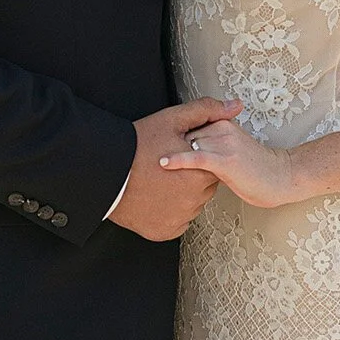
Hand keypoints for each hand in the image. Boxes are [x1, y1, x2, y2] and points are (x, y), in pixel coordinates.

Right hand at [110, 96, 241, 239]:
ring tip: (160, 182)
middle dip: (191, 176)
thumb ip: (208, 111)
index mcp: (201, 174)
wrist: (105, 174)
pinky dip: (170, 213)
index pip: (213, 166)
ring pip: (191, 204)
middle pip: (204, 187)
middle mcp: (194, 200)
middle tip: (168, 167)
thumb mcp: (173, 119)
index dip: (198, 157)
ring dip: (182, 195)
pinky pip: (177, 222)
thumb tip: (234, 107)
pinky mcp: (163, 232)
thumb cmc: (137, 146)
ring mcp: (178, 218)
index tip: (182, 153)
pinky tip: (157, 198)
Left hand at [160, 118, 302, 209]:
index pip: (189, 127)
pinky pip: (196, 157)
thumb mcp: (231, 152)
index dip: (172, 139)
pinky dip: (178, 160)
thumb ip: (211, 147)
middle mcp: (223, 129)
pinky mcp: (225, 160)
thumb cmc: (257, 169)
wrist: (282, 177)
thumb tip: (189, 151)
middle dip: (168, 145)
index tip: (155, 147)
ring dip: (170, 153)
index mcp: (223, 124)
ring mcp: (224, 143)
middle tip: (149, 160)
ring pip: (188, 143)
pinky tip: (163, 164)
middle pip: (185, 135)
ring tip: (150, 166)